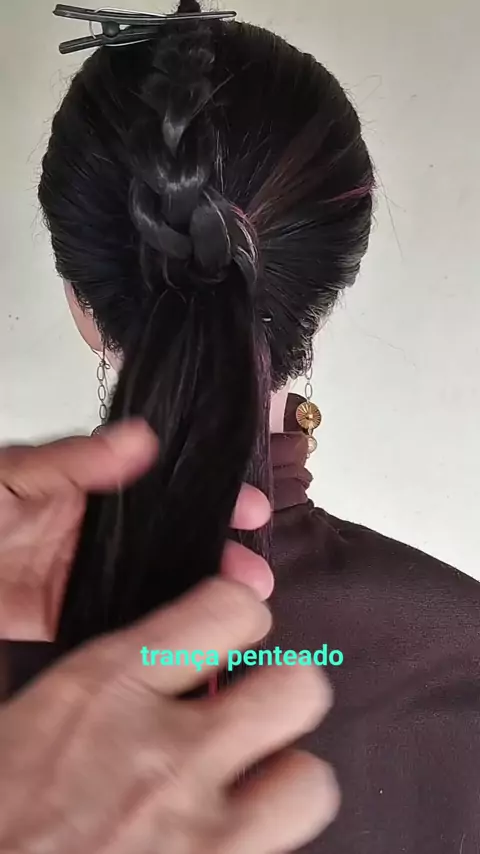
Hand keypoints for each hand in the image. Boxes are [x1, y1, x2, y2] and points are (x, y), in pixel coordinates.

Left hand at [0, 422, 272, 640]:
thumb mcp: (16, 474)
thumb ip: (73, 460)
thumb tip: (138, 437)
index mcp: (87, 487)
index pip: (164, 489)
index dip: (210, 498)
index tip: (250, 509)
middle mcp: (91, 530)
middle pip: (166, 541)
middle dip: (215, 554)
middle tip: (254, 573)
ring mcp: (77, 573)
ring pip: (147, 583)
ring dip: (189, 594)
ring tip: (233, 608)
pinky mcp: (55, 614)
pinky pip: (107, 622)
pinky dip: (143, 631)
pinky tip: (178, 640)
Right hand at [0, 578, 338, 853]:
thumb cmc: (2, 805)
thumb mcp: (38, 715)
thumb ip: (112, 680)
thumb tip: (167, 660)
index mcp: (108, 691)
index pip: (231, 609)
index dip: (240, 615)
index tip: (232, 634)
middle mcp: (166, 755)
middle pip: (297, 688)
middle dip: (280, 691)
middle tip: (249, 711)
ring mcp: (199, 837)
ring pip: (310, 784)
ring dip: (284, 781)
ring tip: (249, 787)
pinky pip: (280, 851)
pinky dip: (260, 842)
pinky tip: (218, 841)